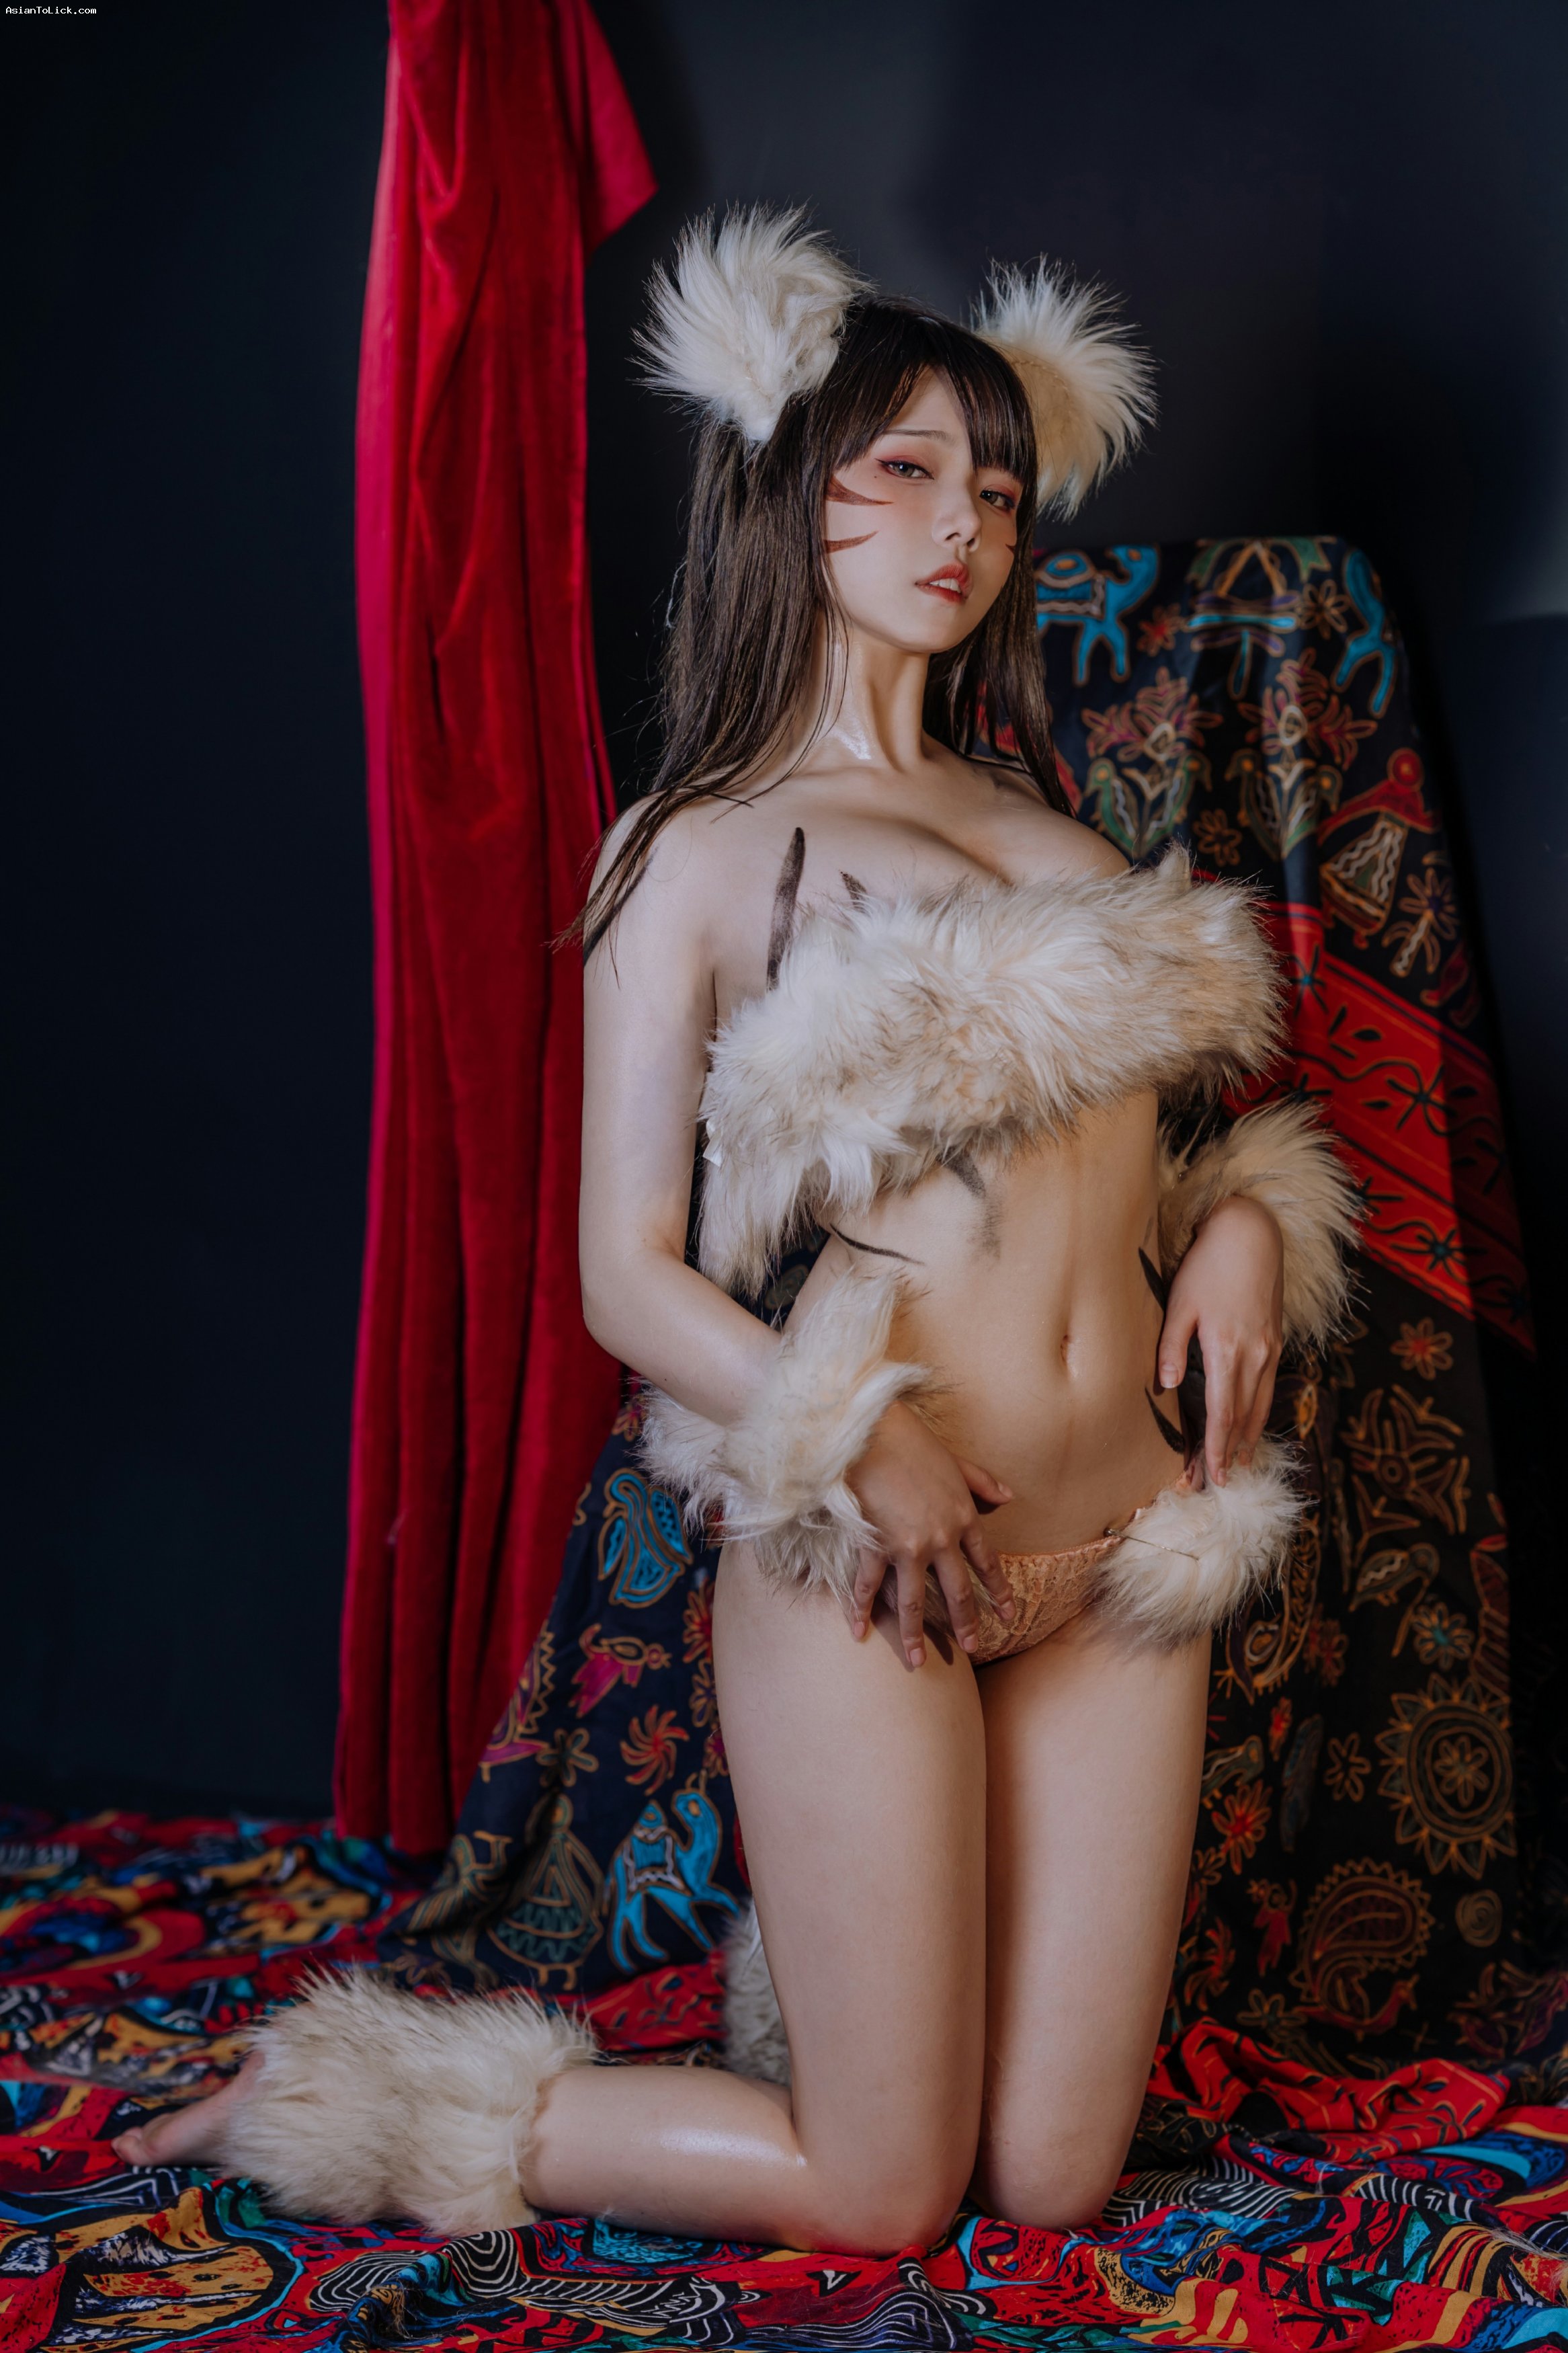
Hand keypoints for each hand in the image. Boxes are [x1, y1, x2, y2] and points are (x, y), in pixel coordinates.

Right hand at [844, 1401, 1015, 1668]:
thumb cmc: (913, 1442)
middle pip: (956, 1591)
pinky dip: (860, 1610)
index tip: (1009, 1615)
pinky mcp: (875, 1544)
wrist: (872, 1433)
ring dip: (915, 1635)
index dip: (998, 1591)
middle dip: (964, 1623)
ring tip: (916, 1662)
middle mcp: (941, 1538)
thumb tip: (1009, 1497)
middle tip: (970, 1649)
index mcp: (964, 1517)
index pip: (986, 1563)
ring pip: (913, 1602)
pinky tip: (857, 1632)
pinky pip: (868, 1586)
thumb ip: (983, 1483)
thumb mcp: (956, 1462)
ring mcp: (907, 1546)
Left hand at [1158, 1194, 1283, 1487]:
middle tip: (1218, 1484)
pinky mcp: (1276, 1340)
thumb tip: (1164, 1386)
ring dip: (1249, 1439)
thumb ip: (1171, 1346)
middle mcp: (1255, 1355)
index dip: (1216, 1449)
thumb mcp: (1180, 1302)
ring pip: (1262, 1406)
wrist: (1251, 1233)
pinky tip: (1253, 1426)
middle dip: (1230, 1454)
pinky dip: (1261, 1413)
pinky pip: (1270, 1387)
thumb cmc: (1207, 1265)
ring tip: (1238, 1466)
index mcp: (1228, 1349)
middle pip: (1244, 1418)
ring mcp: (1270, 1349)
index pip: (1222, 1413)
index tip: (1212, 1477)